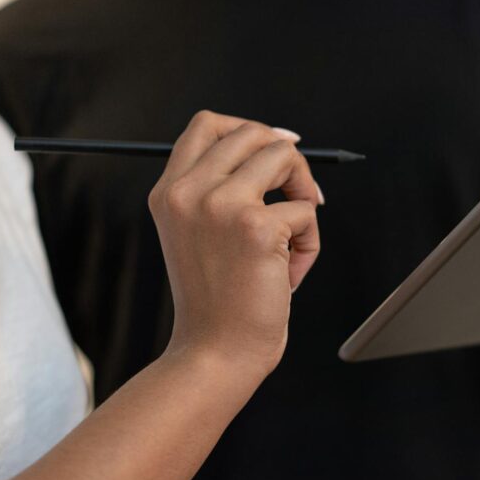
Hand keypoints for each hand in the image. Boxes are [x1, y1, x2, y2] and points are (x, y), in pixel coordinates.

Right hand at [148, 111, 322, 376]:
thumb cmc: (218, 301)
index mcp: (169, 192)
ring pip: (285, 157)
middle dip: (289, 162)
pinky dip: (309, 243)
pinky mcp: (255, 226)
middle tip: (298, 200)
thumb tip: (281, 143)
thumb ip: (221, 189)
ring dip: (304, 197)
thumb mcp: (200, 234)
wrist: (215, 353)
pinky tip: (287, 274)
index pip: (207, 125)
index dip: (251, 129)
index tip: (282, 149)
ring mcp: (220, 204)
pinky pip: (306, 210)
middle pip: (254, 133)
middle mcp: (188, 191)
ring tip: (293, 241)